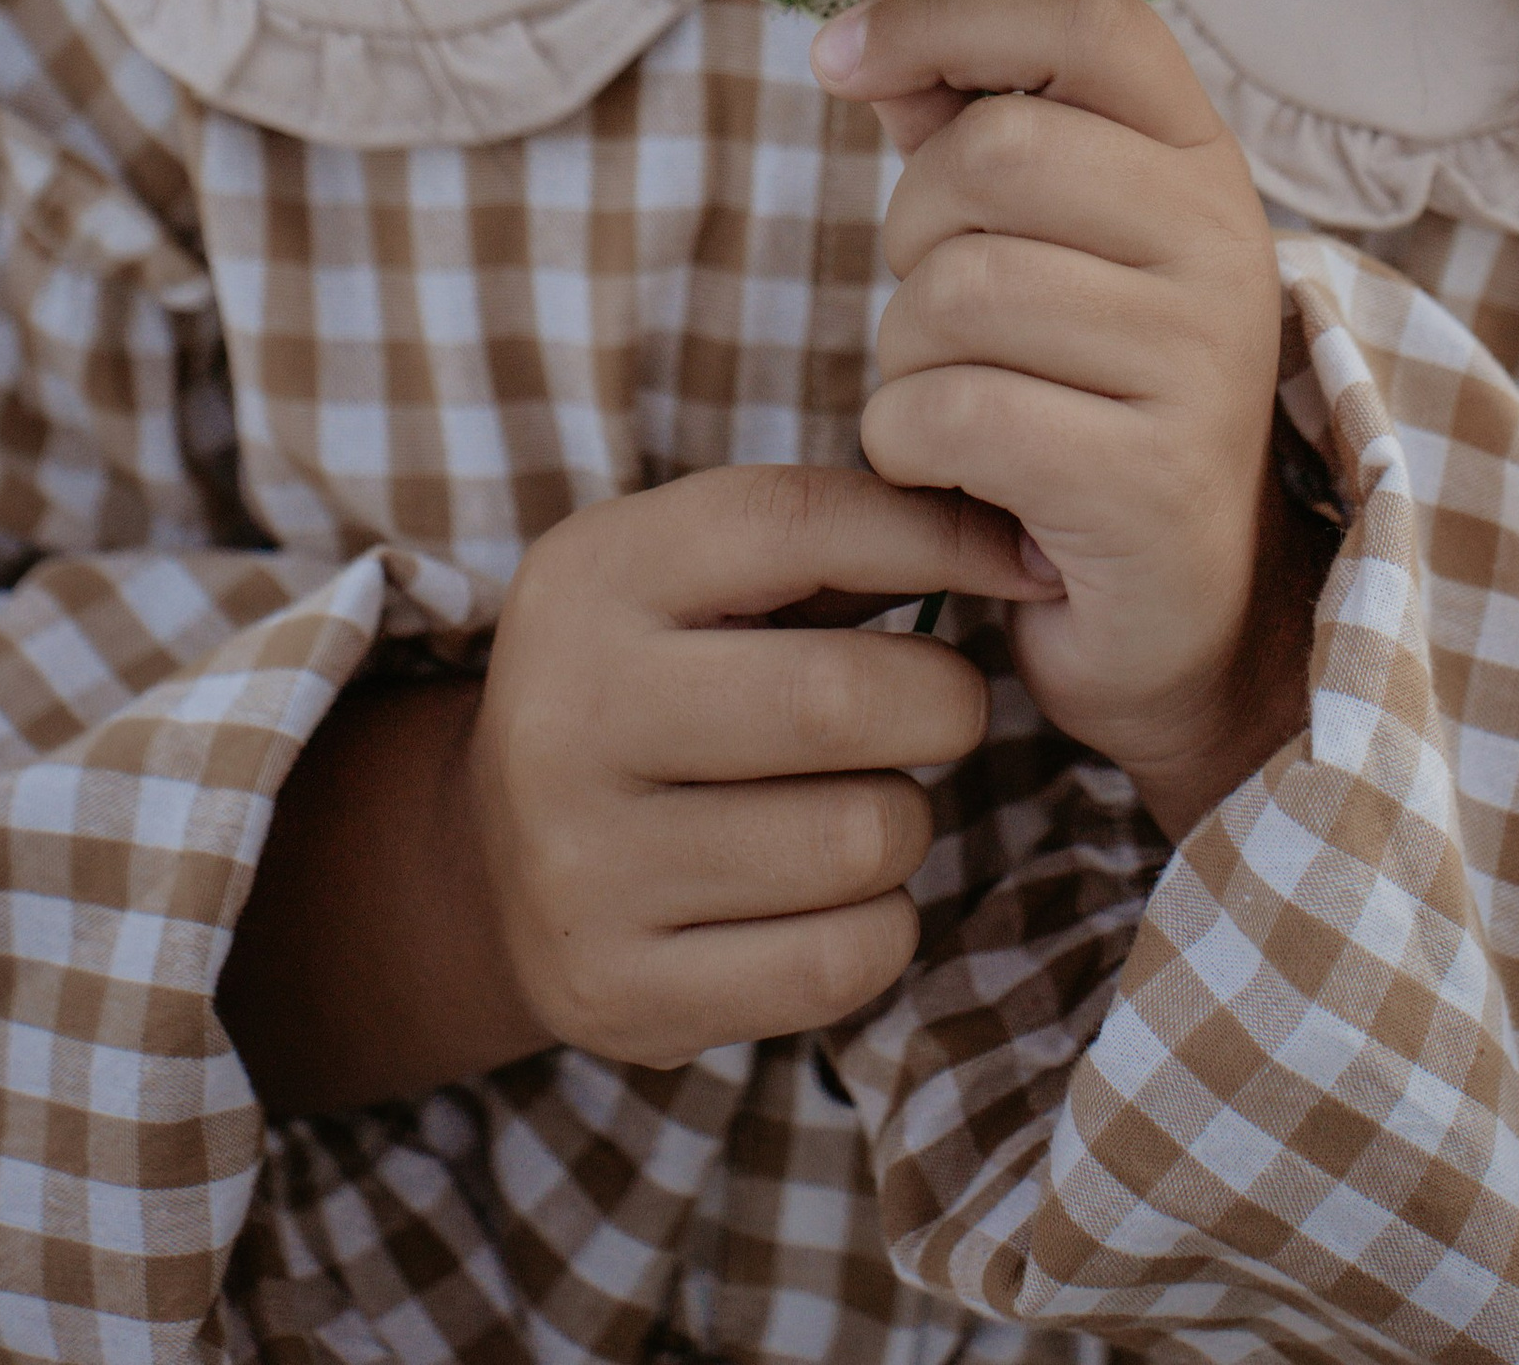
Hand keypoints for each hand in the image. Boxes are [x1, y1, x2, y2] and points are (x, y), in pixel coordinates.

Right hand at [468, 462, 1058, 1066]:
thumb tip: (1025, 540)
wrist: (493, 861)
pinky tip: (831, 895)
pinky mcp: (618, 994)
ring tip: (858, 803)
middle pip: (839, 702)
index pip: (795, 524)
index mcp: (591, 576)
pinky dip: (878, 926)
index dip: (936, 535)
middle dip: (941, 702)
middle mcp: (565, 716)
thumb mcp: (699, 575)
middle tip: (938, 708)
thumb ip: (839, 537)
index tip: (1021, 560)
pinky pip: (841, 964)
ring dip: (905, 821)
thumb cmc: (660, 681)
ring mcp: (580, 868)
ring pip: (859, 840)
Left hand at [811, 0, 1324, 838]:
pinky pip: (953, 414)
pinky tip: (945, 472)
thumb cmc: (1081, 391)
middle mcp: (1223, 243)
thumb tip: (861, 40)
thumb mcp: (1041, 238)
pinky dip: (904, 444)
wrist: (1182, 606)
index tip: (842, 54)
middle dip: (909, 229)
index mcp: (1198, 157)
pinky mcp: (1149, 482)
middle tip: (934, 304)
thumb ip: (965, 123)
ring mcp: (1200, 363)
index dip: (949, 12)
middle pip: (994, 153)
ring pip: (958, 290)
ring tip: (950, 397)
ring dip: (902, 353)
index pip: (1087, 16)